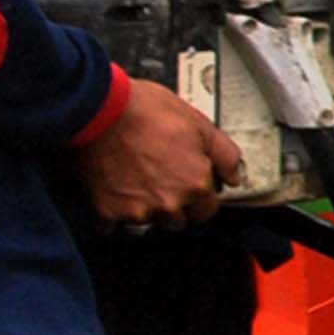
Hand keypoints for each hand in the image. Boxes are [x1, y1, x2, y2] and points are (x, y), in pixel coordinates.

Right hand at [73, 79, 243, 227]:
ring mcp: (138, 211)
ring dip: (144, 209)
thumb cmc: (144, 110)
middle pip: (178, 220)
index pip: (207, 210)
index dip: (199, 196)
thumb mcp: (198, 123)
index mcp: (195, 185)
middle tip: (158, 178)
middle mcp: (169, 204)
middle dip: (172, 205)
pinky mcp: (108, 212)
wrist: (98, 109)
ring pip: (147, 223)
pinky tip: (112, 189)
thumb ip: (223, 154)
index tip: (188, 186)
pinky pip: (112, 225)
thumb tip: (236, 175)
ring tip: (134, 179)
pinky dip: (112, 212)